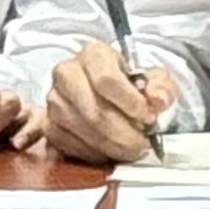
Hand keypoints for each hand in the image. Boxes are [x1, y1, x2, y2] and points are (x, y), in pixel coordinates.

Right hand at [26, 39, 178, 163]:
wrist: (108, 94)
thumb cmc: (130, 84)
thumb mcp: (153, 78)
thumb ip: (161, 87)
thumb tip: (158, 99)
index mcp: (94, 54)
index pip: (106, 80)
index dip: (130, 103)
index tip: (148, 117)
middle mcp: (67, 73)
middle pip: (94, 110)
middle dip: (124, 133)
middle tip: (142, 143)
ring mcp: (54, 100)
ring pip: (83, 130)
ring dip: (111, 146)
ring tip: (129, 147)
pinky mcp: (48, 124)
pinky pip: (69, 146)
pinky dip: (94, 154)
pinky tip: (110, 151)